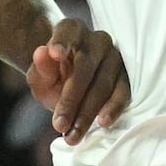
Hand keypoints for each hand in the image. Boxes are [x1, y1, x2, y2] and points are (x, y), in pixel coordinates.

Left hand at [27, 20, 129, 137]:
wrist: (70, 81)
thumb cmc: (53, 76)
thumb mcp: (40, 74)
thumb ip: (40, 67)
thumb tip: (42, 52)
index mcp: (72, 30)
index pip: (67, 32)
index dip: (62, 42)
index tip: (54, 53)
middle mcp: (97, 40)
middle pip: (85, 68)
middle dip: (71, 99)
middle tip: (59, 124)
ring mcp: (115, 58)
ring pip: (103, 84)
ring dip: (88, 112)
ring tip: (74, 135)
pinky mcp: (126, 76)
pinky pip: (123, 92)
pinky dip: (113, 108)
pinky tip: (104, 123)